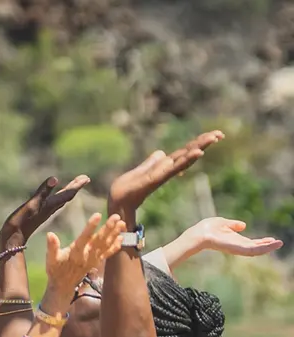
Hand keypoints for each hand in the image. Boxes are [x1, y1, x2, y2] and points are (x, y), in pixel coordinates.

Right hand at [0, 174, 89, 252]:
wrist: (13, 239)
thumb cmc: (20, 222)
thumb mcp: (32, 204)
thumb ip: (42, 192)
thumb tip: (55, 178)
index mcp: (50, 205)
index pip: (67, 193)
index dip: (76, 185)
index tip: (86, 178)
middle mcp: (49, 209)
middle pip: (66, 196)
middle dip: (75, 187)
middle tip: (85, 178)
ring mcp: (44, 213)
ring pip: (60, 200)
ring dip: (68, 192)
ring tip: (74, 185)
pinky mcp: (39, 215)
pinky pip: (53, 204)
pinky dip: (58, 198)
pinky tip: (56, 198)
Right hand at [43, 212, 125, 295]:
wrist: (63, 285)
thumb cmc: (56, 270)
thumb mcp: (50, 259)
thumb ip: (52, 247)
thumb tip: (50, 234)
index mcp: (75, 253)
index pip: (84, 238)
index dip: (90, 227)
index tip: (97, 215)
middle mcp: (86, 256)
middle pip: (99, 240)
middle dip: (108, 228)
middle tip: (116, 216)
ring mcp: (93, 259)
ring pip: (106, 245)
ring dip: (114, 234)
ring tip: (122, 223)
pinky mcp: (96, 261)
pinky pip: (108, 253)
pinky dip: (115, 246)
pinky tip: (121, 237)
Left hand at [108, 131, 223, 212]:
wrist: (116, 203)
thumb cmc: (125, 190)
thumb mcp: (139, 172)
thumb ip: (151, 163)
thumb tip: (162, 153)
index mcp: (162, 168)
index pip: (182, 153)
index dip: (196, 144)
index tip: (212, 135)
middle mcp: (165, 171)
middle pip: (187, 153)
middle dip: (203, 143)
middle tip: (220, 134)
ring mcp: (162, 175)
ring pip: (183, 159)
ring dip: (199, 148)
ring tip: (214, 138)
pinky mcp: (155, 180)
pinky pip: (173, 169)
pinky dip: (186, 161)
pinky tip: (198, 153)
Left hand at [185, 216, 282, 257]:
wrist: (199, 234)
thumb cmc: (207, 228)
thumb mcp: (224, 223)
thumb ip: (233, 225)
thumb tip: (243, 225)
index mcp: (235, 240)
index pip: (251, 243)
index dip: (261, 241)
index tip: (271, 239)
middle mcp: (237, 246)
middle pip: (255, 248)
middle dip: (267, 246)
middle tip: (278, 243)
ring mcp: (238, 249)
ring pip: (256, 250)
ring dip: (268, 247)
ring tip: (279, 243)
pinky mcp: (238, 249)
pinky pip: (253, 250)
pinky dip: (264, 248)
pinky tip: (273, 244)